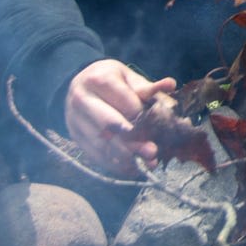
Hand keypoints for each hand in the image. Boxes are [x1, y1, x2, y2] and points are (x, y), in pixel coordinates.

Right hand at [64, 59, 176, 175]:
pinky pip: (94, 154)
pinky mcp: (75, 136)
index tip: (158, 126)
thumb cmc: (110, 80)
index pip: (125, 103)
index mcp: (98, 79)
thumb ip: (147, 87)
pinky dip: (114, 164)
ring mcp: (74, 120)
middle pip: (109, 125)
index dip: (142, 117)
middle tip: (152, 152)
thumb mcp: (127, 77)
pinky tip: (132, 168)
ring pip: (101, 143)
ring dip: (125, 156)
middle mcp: (82, 99)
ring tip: (146, 163)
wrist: (79, 85)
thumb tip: (171, 84)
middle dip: (133, 141)